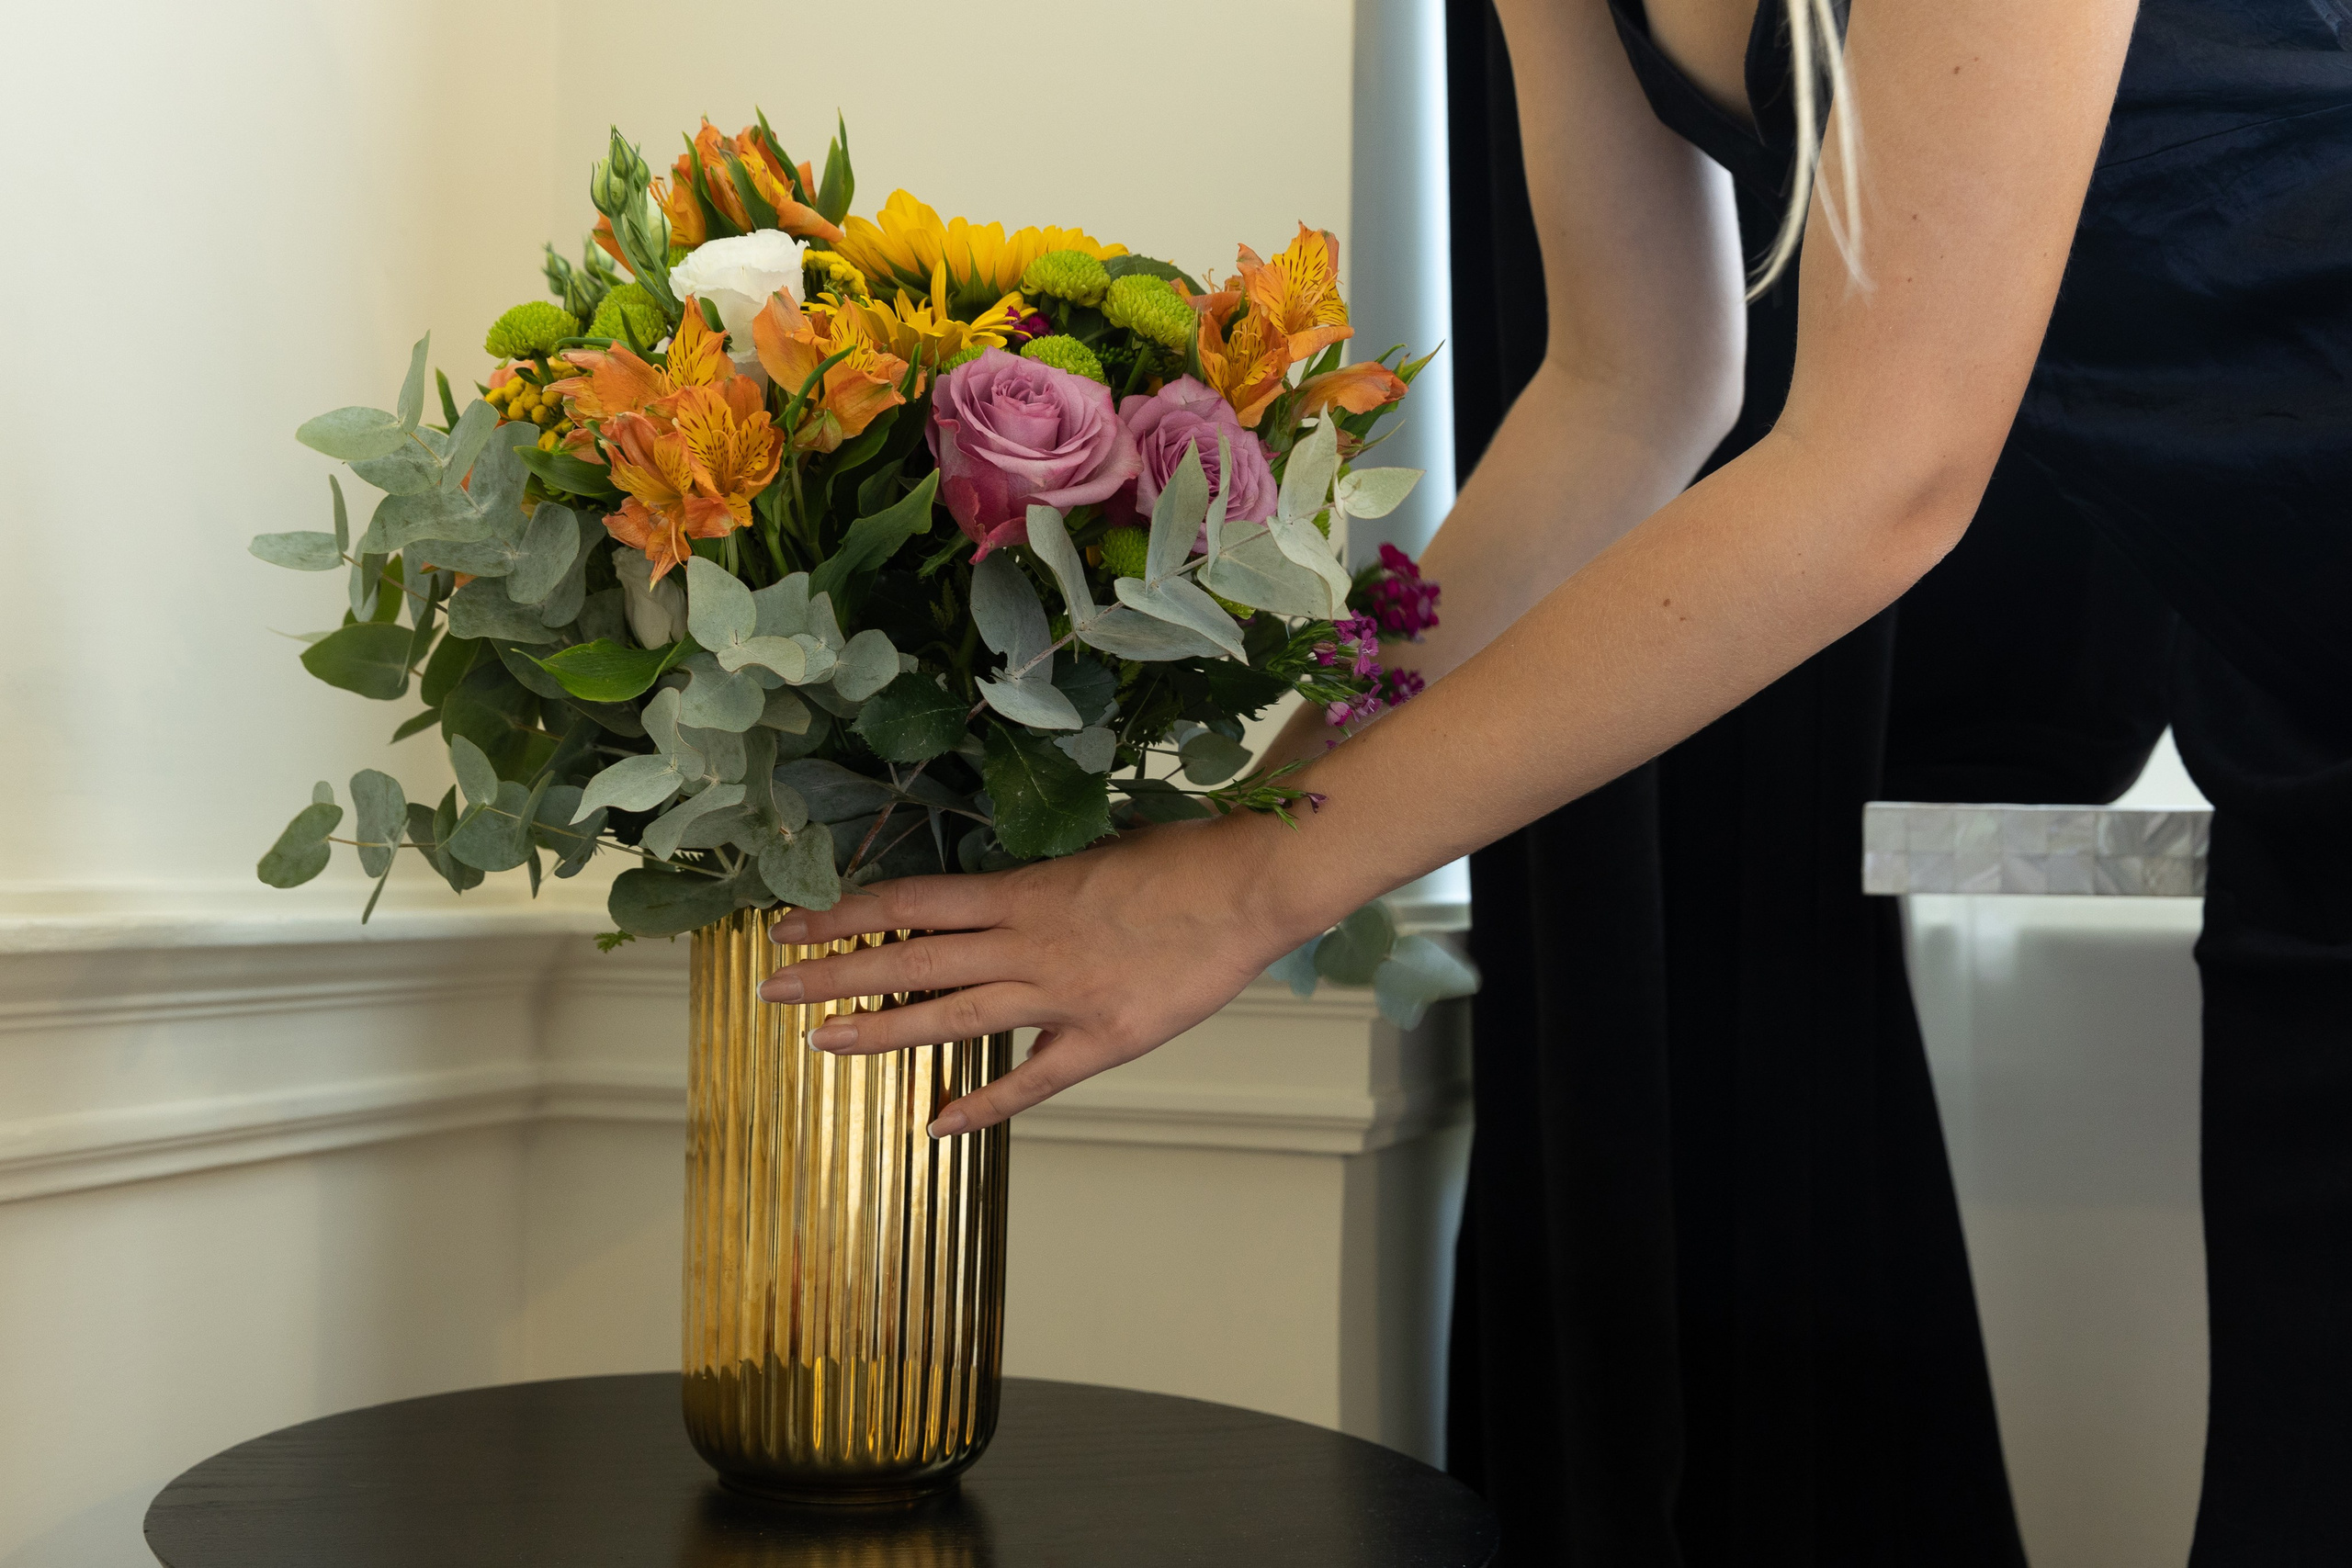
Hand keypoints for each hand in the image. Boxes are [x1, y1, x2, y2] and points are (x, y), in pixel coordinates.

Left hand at [758, 812, 1304, 1137]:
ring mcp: (1060, 995)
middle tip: (771, 988)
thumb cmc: (1179, 859)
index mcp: (1022, 891)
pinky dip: (983, 1102)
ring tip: (822, 1043)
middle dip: (835, 973)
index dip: (844, 913)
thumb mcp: (1089, 856)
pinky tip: (935, 1122)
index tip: (790, 923)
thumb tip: (986, 903)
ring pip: (952, 1015)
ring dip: (882, 1031)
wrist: (1249, 886)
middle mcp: (1026, 943)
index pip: (910, 902)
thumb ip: (1033, 889)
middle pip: (910, 959)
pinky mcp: (1101, 1038)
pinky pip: (1030, 1079)